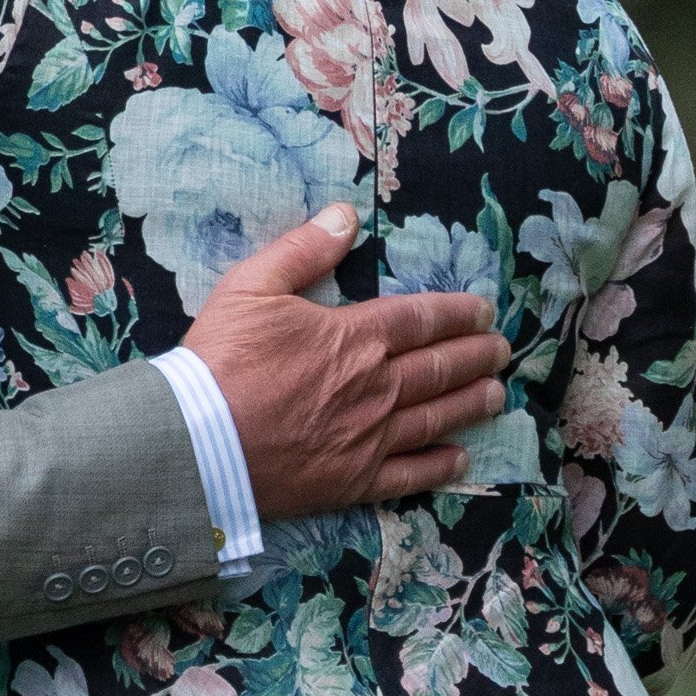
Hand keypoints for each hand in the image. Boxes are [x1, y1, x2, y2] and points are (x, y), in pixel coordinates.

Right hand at [189, 206, 505, 516]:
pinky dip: (440, 465)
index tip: (483, 311)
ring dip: (471, 403)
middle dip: (477, 355)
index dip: (458, 313)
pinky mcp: (353, 481)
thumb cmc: (218, 361)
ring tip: (496, 394)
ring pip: (436, 417)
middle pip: (440, 367)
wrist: (194, 443)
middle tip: (501, 350)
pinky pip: (410, 474)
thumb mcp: (251, 286)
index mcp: (355, 337)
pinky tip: (460, 458)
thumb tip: (345, 215)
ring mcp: (369, 437)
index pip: (423, 319)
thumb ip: (303, 249)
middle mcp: (376, 387)